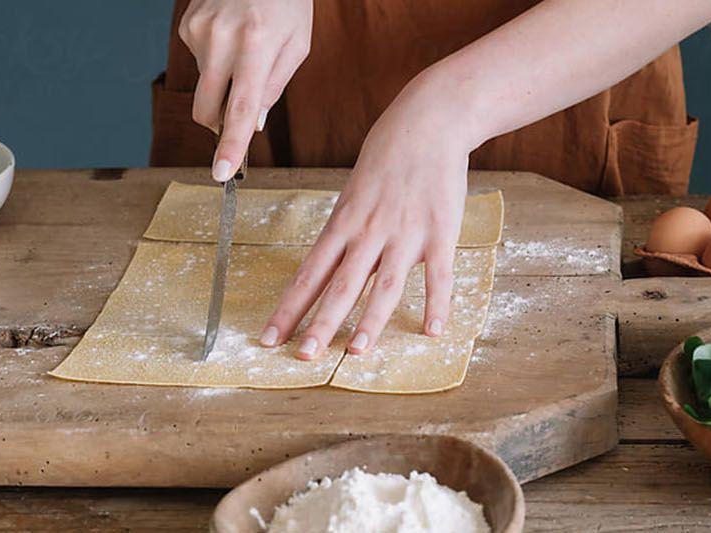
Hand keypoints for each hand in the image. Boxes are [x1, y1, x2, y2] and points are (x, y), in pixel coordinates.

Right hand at [178, 0, 311, 180]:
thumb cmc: (287, 3)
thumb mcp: (297, 45)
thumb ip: (274, 87)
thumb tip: (250, 124)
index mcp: (257, 45)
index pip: (240, 108)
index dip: (230, 145)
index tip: (222, 173)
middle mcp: (222, 39)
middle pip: (207, 109)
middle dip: (220, 123)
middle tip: (239, 113)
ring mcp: (199, 31)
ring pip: (204, 87)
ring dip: (223, 82)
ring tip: (244, 48)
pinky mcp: (186, 26)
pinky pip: (199, 63)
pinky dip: (216, 60)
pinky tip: (230, 36)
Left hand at [257, 91, 473, 358]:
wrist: (428, 121)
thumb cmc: (387, 157)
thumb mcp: (353, 193)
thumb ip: (346, 233)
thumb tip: (328, 270)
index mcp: (343, 223)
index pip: (309, 273)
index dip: (289, 308)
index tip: (269, 337)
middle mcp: (369, 232)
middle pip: (340, 285)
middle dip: (320, 323)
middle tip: (302, 356)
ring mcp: (405, 233)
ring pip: (384, 285)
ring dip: (370, 321)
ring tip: (355, 353)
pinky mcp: (441, 231)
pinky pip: (439, 275)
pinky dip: (437, 304)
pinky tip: (433, 331)